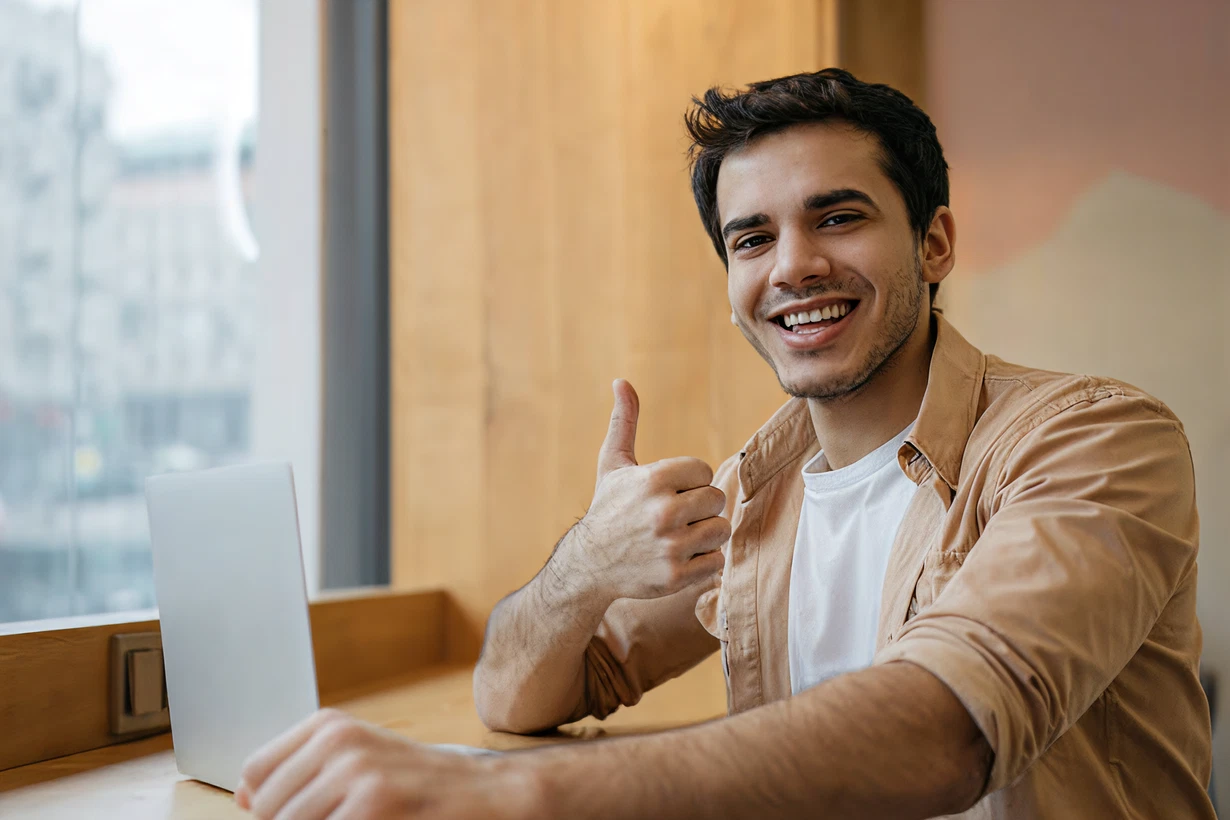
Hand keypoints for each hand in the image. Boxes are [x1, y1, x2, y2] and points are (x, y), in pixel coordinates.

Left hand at [235, 709, 542, 818]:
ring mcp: (355, 772)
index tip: (306, 812)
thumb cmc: (419, 785)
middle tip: (349, 817)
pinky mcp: (374, 802)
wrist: (486, 794)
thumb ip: (299, 774)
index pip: (254, 777)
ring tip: (367, 819)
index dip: (270, 808)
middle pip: (269, 812)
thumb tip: (243, 795)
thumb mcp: (356, 764)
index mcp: (328, 727)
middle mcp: (337, 742)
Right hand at [553, 379, 728, 602]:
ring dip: (705, 535)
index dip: (689, 482)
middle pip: (716, 500)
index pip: (703, 471)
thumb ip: (624, 422)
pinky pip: (716, 562)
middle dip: (700, 508)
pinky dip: (703, 563)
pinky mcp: (676, 576)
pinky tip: (678, 558)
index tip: (669, 492)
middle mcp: (664, 512)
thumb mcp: (613, 464)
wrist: (587, 565)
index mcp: (654, 479)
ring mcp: (671, 546)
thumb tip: (621, 381)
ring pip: (721, 531)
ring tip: (679, 536)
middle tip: (677, 516)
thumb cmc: (607, 509)